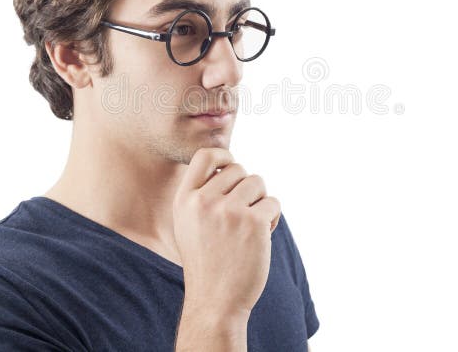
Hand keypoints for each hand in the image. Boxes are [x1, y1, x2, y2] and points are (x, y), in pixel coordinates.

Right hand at [172, 147, 280, 316]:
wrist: (215, 302)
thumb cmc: (206, 262)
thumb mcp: (188, 225)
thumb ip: (201, 195)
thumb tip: (227, 164)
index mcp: (185, 200)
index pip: (205, 156)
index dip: (223, 155)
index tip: (231, 166)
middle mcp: (204, 201)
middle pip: (238, 169)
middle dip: (246, 187)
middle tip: (242, 214)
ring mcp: (229, 211)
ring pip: (258, 182)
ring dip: (260, 201)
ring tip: (251, 226)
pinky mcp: (253, 222)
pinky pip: (273, 202)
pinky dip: (273, 217)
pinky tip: (261, 237)